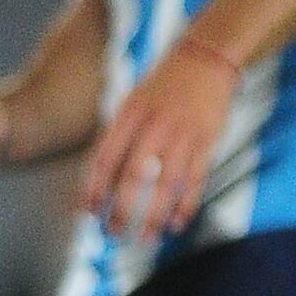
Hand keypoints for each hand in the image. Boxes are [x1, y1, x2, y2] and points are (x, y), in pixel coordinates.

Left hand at [81, 42, 239, 241]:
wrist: (206, 57)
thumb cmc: (165, 83)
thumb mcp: (133, 101)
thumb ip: (119, 133)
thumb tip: (101, 173)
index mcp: (130, 115)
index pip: (105, 159)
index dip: (94, 188)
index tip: (89, 212)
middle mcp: (154, 126)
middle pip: (133, 177)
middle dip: (121, 210)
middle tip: (113, 233)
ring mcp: (182, 135)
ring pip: (166, 185)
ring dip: (154, 216)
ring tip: (146, 238)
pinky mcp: (207, 141)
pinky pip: (195, 180)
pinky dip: (186, 205)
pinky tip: (177, 223)